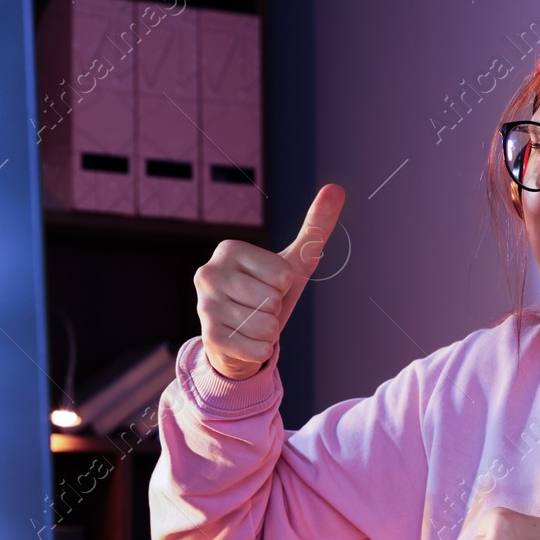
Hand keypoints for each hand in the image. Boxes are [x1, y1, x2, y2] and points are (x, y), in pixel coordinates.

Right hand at [194, 183, 345, 379]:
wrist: (240, 339)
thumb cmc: (267, 295)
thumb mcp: (294, 264)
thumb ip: (315, 228)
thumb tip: (336, 188)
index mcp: (229, 249)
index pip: (283, 274)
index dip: (285, 286)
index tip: (269, 286)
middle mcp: (208, 272)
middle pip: (272, 299)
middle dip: (275, 309)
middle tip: (260, 308)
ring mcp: (204, 305)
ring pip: (266, 325)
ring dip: (268, 331)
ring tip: (253, 324)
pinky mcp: (208, 337)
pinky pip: (256, 348)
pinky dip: (260, 350)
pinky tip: (246, 342)